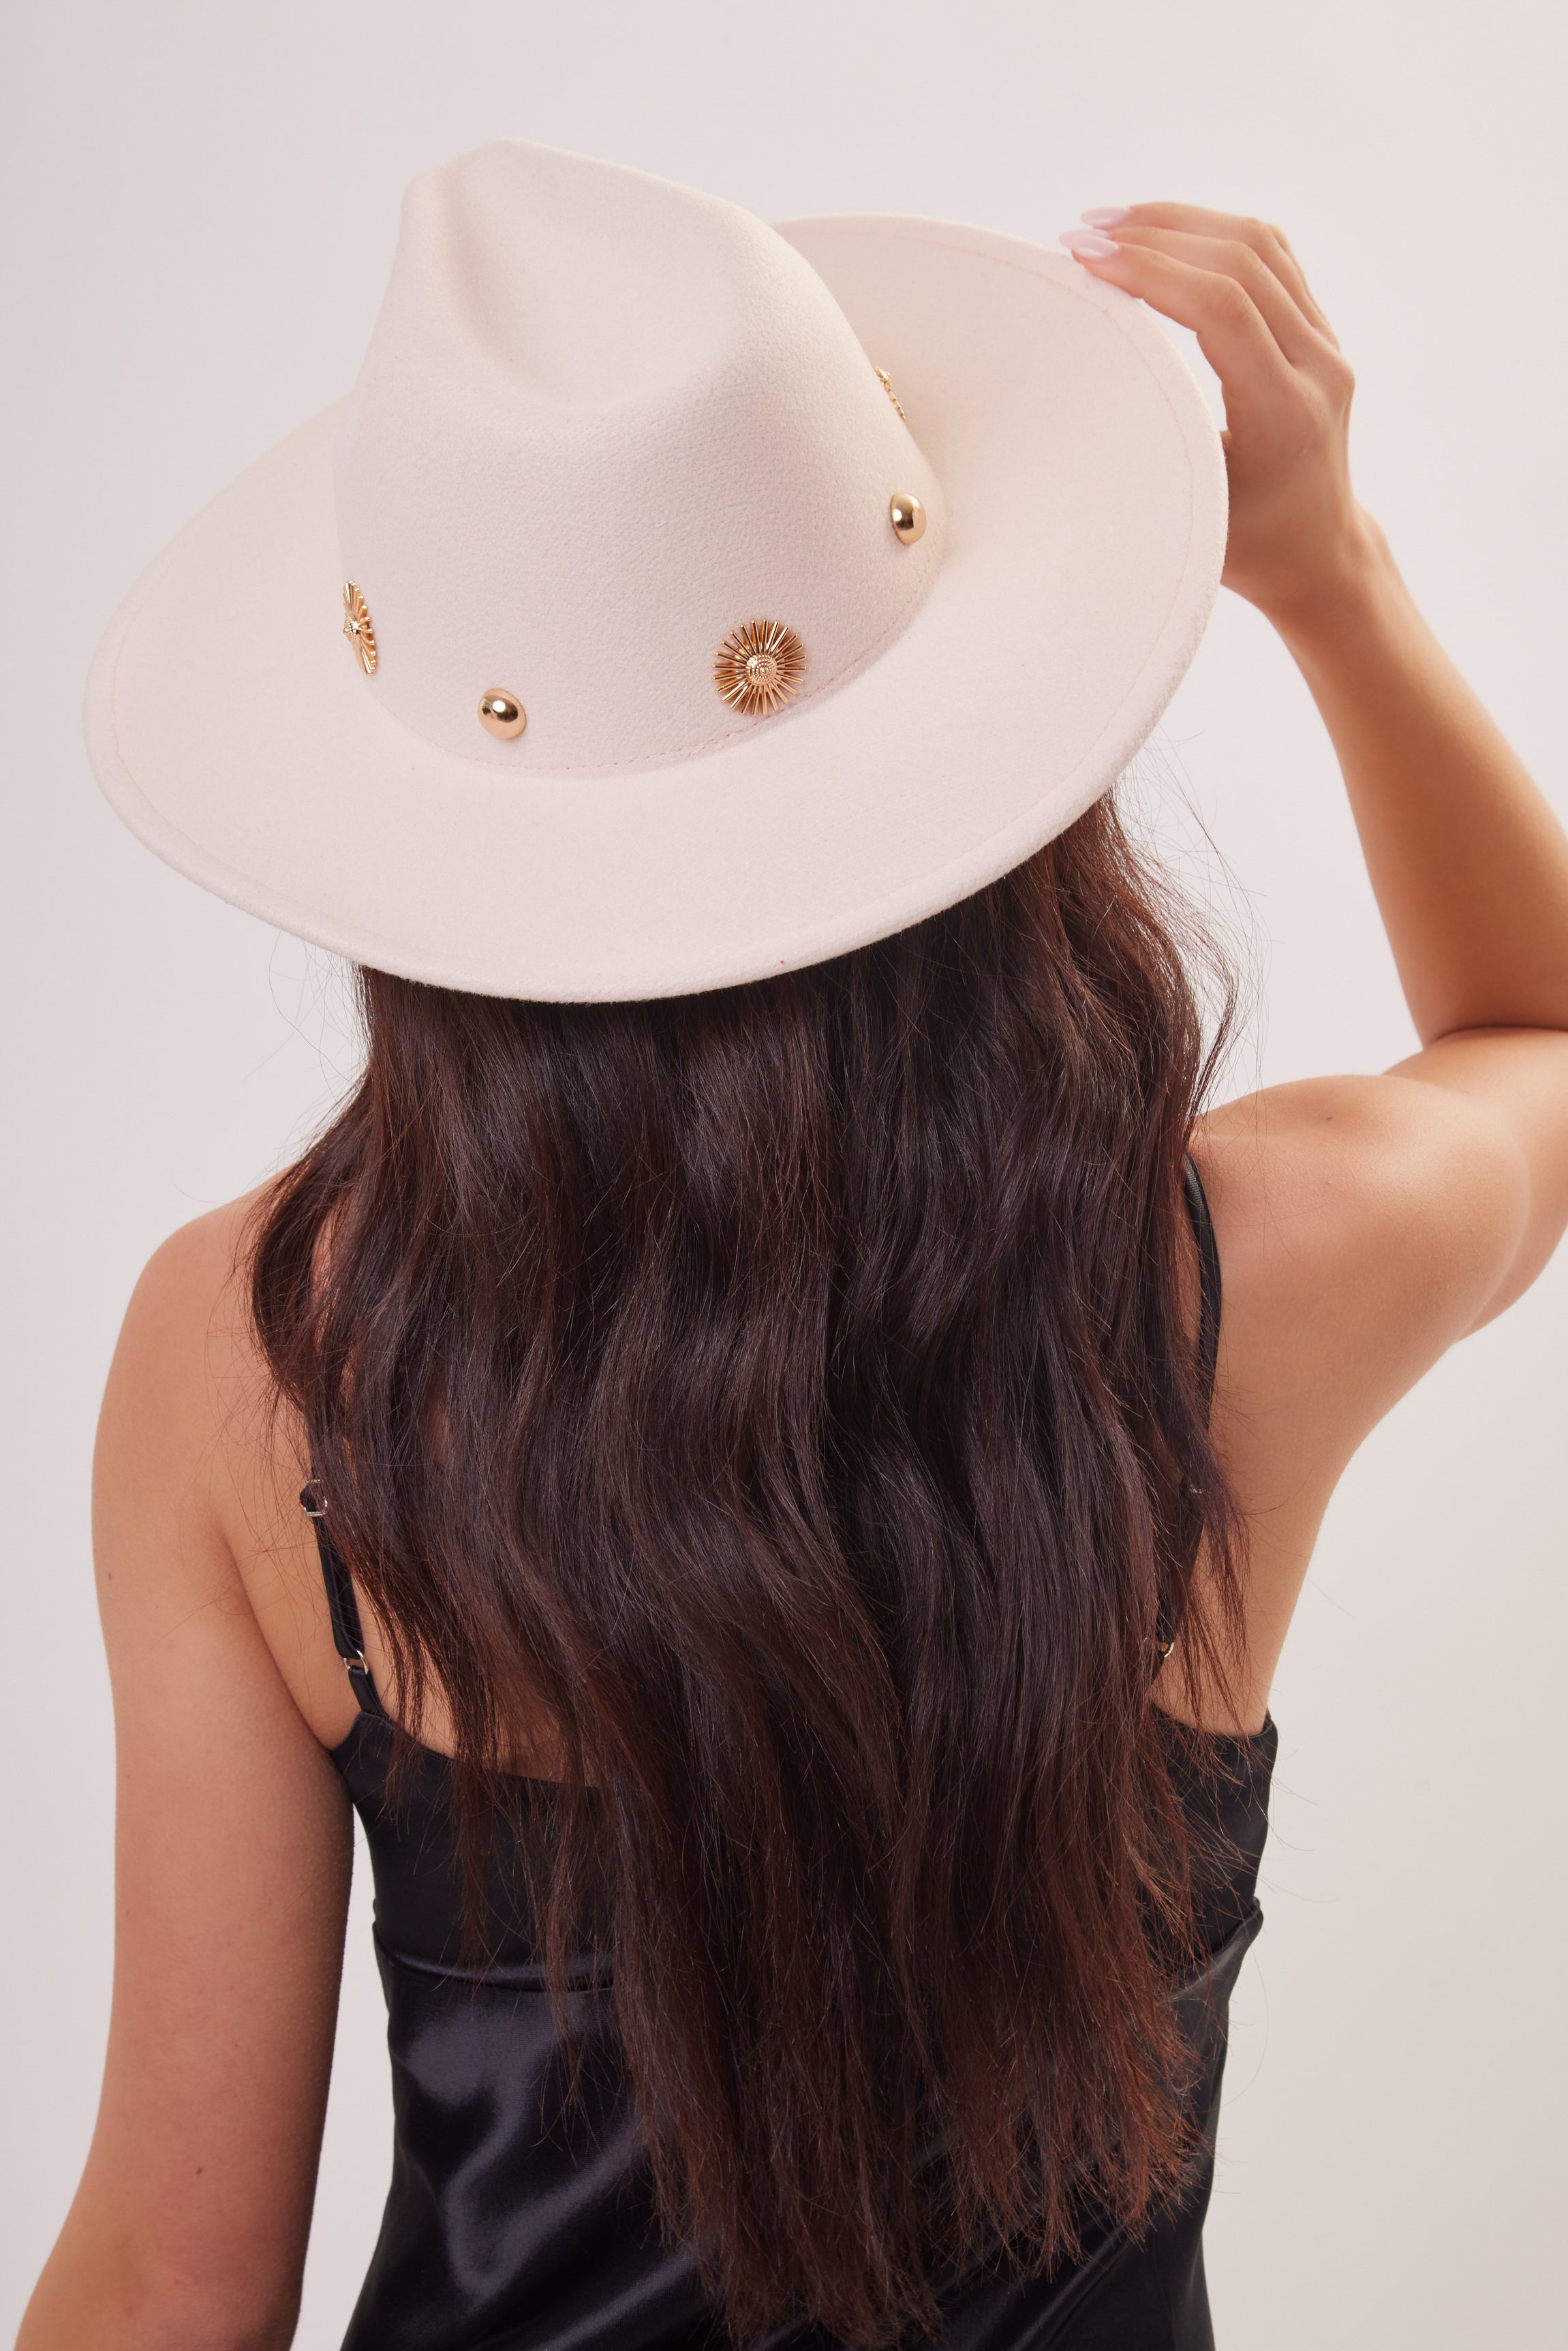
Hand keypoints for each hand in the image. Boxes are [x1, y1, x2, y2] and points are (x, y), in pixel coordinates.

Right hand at [1060, 205, 1371, 630]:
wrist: (1317, 554)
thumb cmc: (1244, 548)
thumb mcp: (1189, 503)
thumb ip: (1153, 437)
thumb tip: (1072, 371)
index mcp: (1284, 414)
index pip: (1220, 307)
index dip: (1149, 271)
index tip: (1086, 259)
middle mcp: (1317, 368)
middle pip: (1240, 261)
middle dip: (1155, 235)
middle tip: (1083, 234)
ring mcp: (1326, 344)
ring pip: (1258, 245)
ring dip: (1181, 223)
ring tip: (1113, 223)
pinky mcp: (1320, 332)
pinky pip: (1271, 256)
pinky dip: (1210, 233)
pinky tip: (1162, 235)